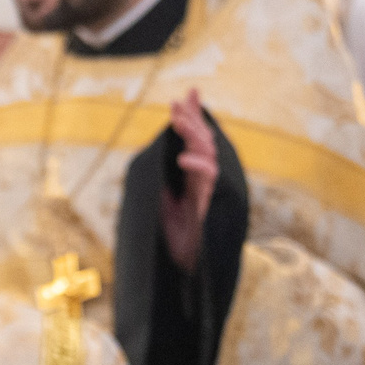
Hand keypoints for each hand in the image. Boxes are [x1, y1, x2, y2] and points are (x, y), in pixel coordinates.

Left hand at [161, 90, 217, 273]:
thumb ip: (158, 180)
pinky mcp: (211, 204)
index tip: (184, 95)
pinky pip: (209, 180)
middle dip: (191, 119)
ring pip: (208, 153)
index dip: (190, 118)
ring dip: (193, 135)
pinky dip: (197, 167)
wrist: (182, 269)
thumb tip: (153, 155)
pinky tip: (182, 158)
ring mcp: (209, 191)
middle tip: (178, 101)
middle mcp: (203, 180)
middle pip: (203, 141)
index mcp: (191, 177)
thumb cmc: (171, 240)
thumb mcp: (158, 203)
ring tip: (178, 119)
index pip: (193, 141)